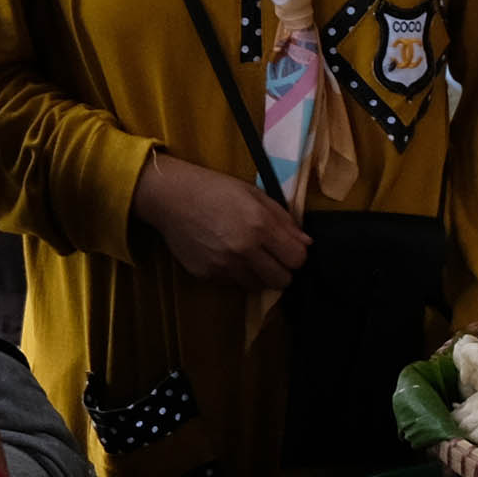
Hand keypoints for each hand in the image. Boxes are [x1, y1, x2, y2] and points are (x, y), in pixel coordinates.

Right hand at [134, 149, 309, 291]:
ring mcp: (224, 266)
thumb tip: (306, 243)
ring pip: (258, 286)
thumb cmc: (216, 190)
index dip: (297, 255)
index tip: (288, 248)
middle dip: (282, 270)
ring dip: (259, 275)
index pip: (297, 259)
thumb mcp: (255, 195)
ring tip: (247, 256)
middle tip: (272, 257)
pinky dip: (236, 274)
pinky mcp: (207, 275)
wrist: (171, 198)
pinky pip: (233, 284)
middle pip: (282, 281)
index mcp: (259, 226)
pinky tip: (225, 255)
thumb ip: (284, 220)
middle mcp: (244, 250)